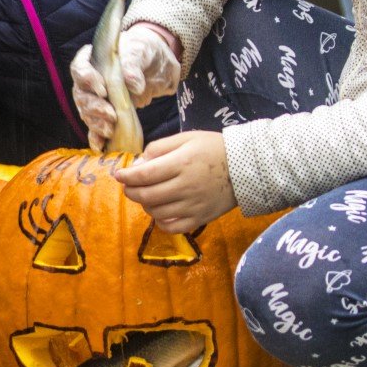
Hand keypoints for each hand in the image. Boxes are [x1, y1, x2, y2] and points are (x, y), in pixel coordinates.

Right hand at [69, 24, 182, 149]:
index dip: (86, 80)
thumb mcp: (141, 51)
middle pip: (81, 95)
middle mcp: (88, 80)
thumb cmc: (144, 52)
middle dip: (94, 107)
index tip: (102, 90)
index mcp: (92, 59)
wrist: (156, 65)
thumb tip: (133, 84)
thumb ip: (133, 64)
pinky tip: (99, 146)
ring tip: (110, 129)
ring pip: (87, 113)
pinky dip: (96, 138)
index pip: (79, 68)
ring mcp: (95, 99)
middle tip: (111, 114)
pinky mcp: (105, 114)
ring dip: (96, 123)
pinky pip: (95, 128)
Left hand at [114, 131, 235, 232]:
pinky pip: (173, 227)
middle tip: (128, 186)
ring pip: (157, 212)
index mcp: (182, 163)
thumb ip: (158, 149)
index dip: (126, 176)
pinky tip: (160, 212)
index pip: (144, 175)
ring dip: (145, 205)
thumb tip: (136, 165)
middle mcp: (186, 186)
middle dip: (131, 191)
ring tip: (146, 195)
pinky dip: (161, 222)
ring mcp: (194, 205)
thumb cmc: (213, 149)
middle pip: (147, 195)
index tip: (119, 175)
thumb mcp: (185, 139)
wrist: (247, 168)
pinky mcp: (201, 218)